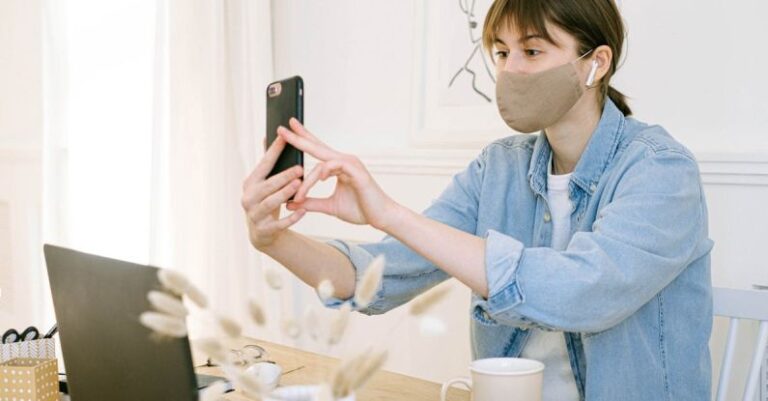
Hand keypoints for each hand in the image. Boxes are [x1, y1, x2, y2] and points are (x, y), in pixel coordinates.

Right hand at [241, 134, 306, 248]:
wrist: (262, 232)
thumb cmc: (266, 200)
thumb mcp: (264, 183)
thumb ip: (267, 163)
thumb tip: (268, 135)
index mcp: (250, 183)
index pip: (263, 165)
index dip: (274, 152)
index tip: (285, 137)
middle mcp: (249, 197)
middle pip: (268, 185)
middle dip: (283, 176)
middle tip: (300, 168)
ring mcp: (254, 214)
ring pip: (271, 203)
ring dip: (285, 194)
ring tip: (300, 185)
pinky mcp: (264, 230)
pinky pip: (279, 224)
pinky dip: (291, 217)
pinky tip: (303, 210)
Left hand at [279, 118, 400, 229]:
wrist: (381, 218)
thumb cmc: (360, 210)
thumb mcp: (329, 207)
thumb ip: (310, 203)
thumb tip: (290, 203)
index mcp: (338, 166)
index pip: (317, 148)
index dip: (303, 137)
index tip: (287, 128)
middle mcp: (344, 161)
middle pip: (317, 146)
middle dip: (298, 137)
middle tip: (281, 128)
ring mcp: (351, 164)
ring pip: (322, 162)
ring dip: (307, 178)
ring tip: (297, 190)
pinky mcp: (357, 172)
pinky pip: (334, 167)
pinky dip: (323, 173)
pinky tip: (317, 178)